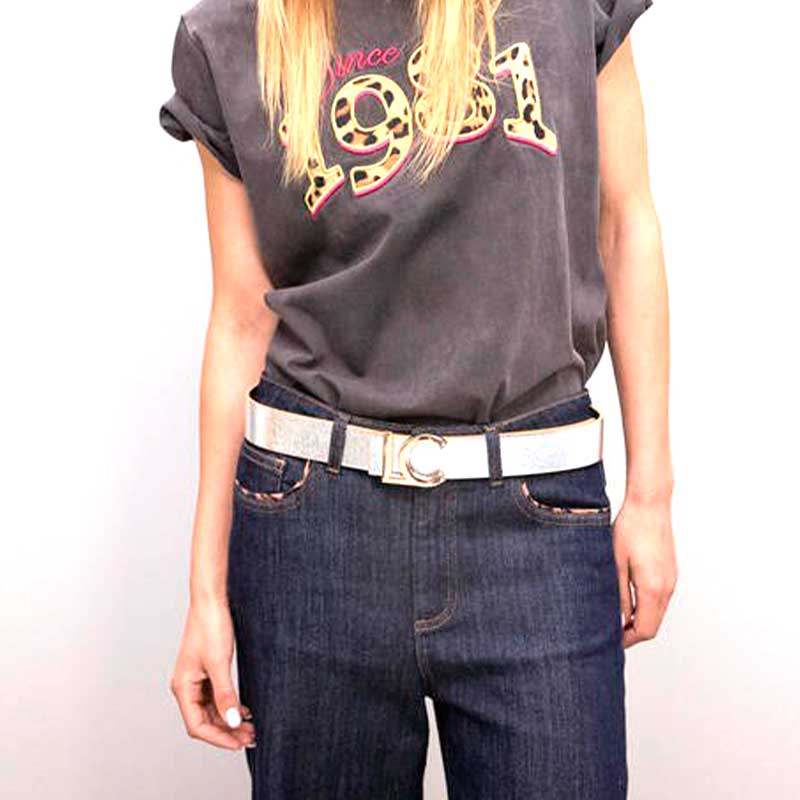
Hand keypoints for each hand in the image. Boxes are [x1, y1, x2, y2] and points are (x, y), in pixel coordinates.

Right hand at [170, 597, 255, 749]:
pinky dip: (229, 706)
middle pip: (205, 720)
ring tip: (251, 728)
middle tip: (250, 738)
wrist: (210, 601)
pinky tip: (245, 711)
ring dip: (230, 720)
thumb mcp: (220, 663)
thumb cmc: (210, 626)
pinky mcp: (206, 671)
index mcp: (182, 687)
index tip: (238, 743)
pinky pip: (216, 697)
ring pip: (212, 710)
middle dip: (227, 731)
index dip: (218, 738)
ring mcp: (196, 679)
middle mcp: (186, 686)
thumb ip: (226, 695)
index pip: (197, 725)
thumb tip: (233, 722)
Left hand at [613, 495, 677, 647]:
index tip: (611, 641)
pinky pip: (661, 598)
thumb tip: (617, 618)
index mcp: (653, 588)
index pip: (645, 629)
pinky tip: (629, 599)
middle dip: (634, 633)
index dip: (628, 640)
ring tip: (617, 617)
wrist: (650, 505)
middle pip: (653, 624)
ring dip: (641, 619)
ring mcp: (671, 579)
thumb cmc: (630, 529)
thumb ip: (618, 594)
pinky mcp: (670, 571)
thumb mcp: (615, 563)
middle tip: (612, 633)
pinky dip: (647, 606)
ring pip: (658, 612)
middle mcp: (667, 587)